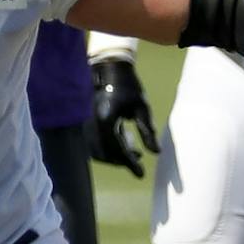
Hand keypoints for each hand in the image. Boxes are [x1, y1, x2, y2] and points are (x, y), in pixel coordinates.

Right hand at [85, 54, 158, 177]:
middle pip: (105, 154)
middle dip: (121, 161)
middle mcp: (93, 125)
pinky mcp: (88, 123)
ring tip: (134, 151)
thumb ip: (148, 131)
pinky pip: (96, 143)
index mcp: (106, 120)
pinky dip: (109, 148)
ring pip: (98, 151)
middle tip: (138, 163)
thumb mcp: (142, 107)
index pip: (117, 149)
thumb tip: (156, 152)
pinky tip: (125, 141)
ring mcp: (87, 124)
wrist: (108, 69)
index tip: (141, 175)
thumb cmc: (128, 86)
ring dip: (115, 156)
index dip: (129, 164)